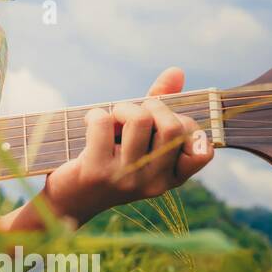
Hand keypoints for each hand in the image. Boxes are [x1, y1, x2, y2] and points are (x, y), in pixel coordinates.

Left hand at [41, 67, 213, 224]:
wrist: (69, 200)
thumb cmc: (108, 161)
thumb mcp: (138, 140)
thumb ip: (161, 106)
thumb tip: (177, 72)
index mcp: (170, 178)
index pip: (203, 151)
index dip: (188, 127)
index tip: (164, 123)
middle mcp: (153, 181)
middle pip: (172, 126)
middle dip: (153, 106)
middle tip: (133, 113)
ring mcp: (126, 178)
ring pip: (139, 119)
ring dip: (122, 107)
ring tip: (112, 118)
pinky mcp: (97, 171)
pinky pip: (103, 122)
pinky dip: (95, 114)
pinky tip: (90, 124)